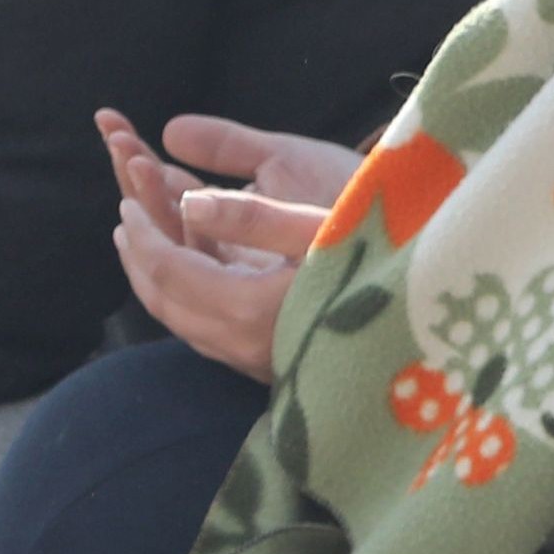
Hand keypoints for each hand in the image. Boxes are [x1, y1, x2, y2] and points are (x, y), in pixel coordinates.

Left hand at [102, 110, 360, 383]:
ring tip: (146, 232)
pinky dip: (185, 291)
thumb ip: (250, 215)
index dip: (143, 230)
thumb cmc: (383, 259)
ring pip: (183, 320)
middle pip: (166, 303)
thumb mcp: (320, 226)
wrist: (429, 321)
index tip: (126, 192)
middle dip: (139, 255)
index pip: (170, 271)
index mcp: (250, 310)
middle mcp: (245, 346)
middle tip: (124, 211)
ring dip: (158, 275)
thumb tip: (186, 202)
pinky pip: (206, 327)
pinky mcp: (269, 362)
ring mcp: (256, 361)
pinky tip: (195, 262)